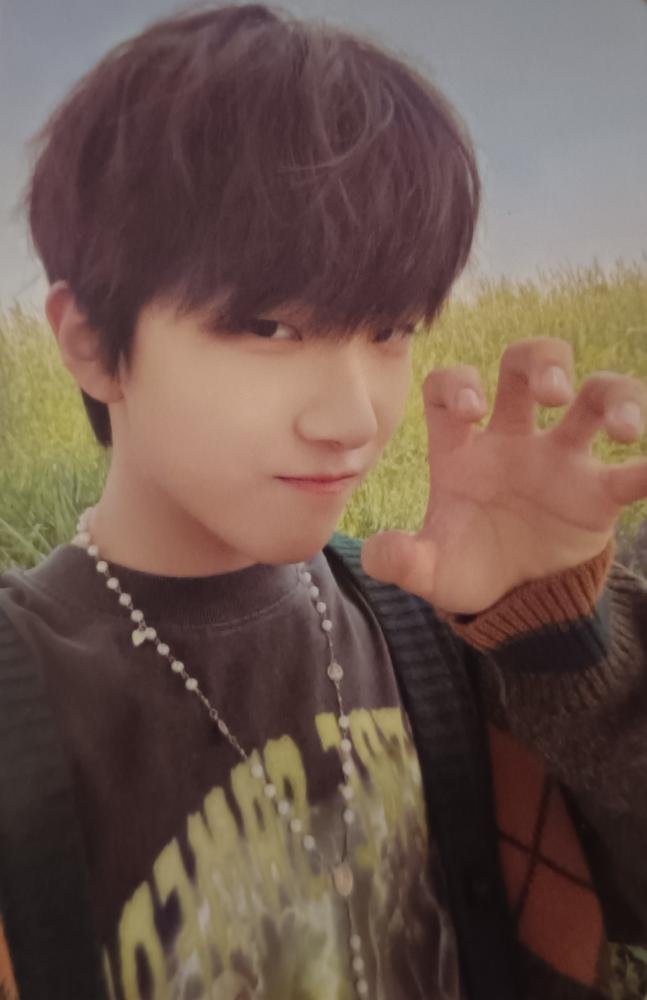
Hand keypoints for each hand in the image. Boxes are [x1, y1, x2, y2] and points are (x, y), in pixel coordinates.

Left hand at [360, 337, 646, 614]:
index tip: (473, 411)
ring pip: (594, 396)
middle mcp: (512, 439)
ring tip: (622, 429)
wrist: (514, 601)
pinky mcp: (599, 494)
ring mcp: (560, 460)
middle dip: (543, 363)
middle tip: (554, 395)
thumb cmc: (467, 568)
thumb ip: (401, 561)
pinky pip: (634, 473)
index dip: (460, 382)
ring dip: (614, 396)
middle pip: (527, 363)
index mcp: (462, 448)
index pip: (452, 384)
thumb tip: (382, 554)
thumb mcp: (429, 571)